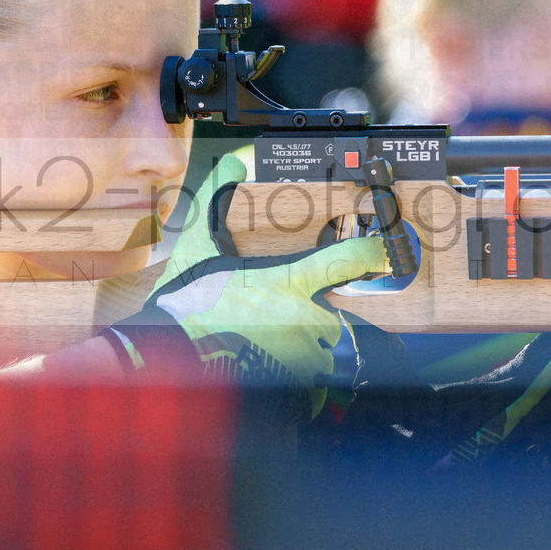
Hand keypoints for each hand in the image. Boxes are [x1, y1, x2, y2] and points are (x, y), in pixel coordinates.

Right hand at [141, 151, 388, 419]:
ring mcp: (304, 358)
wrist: (165, 356)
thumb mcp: (198, 245)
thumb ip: (216, 200)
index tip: (384, 252)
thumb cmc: (184, 305)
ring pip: (323, 354)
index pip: (347, 260)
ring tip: (268, 348)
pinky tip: (268, 372)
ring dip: (305, 353)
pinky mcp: (297, 389)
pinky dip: (298, 384)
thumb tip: (230, 160)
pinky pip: (314, 387)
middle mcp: (305, 320)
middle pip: (333, 318)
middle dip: (313, 321)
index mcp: (288, 282)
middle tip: (277, 320)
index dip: (371, 253)